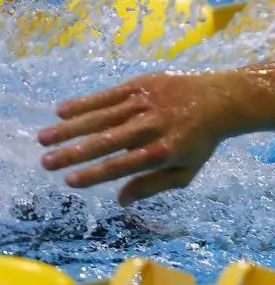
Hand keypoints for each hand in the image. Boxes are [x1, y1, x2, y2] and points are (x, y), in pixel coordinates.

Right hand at [37, 73, 232, 204]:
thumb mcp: (185, 171)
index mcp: (162, 151)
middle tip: (46, 163)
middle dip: (73, 153)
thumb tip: (120, 200)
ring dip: (69, 128)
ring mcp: (145, 103)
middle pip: (106, 142)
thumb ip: (152, 186)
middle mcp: (152, 126)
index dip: (94, 174)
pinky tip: (61, 112)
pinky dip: (85, 103)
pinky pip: (108, 95)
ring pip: (101, 117)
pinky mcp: (142, 84)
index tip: (69, 181)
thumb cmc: (200, 141)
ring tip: (43, 139)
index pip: (121, 166)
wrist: (222, 99)